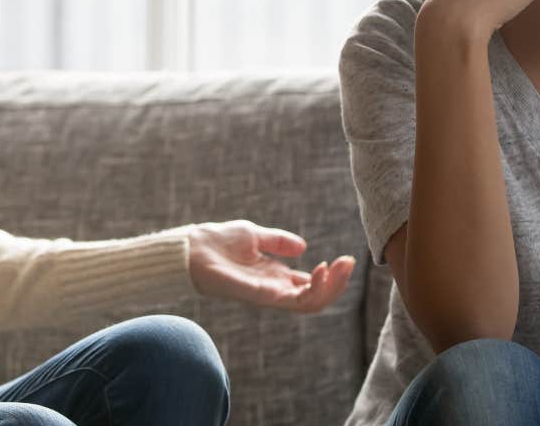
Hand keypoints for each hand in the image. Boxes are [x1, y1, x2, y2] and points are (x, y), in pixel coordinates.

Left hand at [188, 220, 354, 312]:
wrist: (190, 248)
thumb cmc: (216, 241)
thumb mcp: (254, 235)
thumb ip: (277, 242)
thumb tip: (303, 247)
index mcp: (274, 277)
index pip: (310, 286)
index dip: (331, 276)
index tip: (345, 259)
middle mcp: (273, 290)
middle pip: (314, 298)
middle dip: (337, 284)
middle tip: (349, 263)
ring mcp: (266, 295)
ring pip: (308, 304)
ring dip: (329, 288)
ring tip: (339, 267)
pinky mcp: (257, 295)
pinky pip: (290, 300)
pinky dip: (310, 288)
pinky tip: (320, 270)